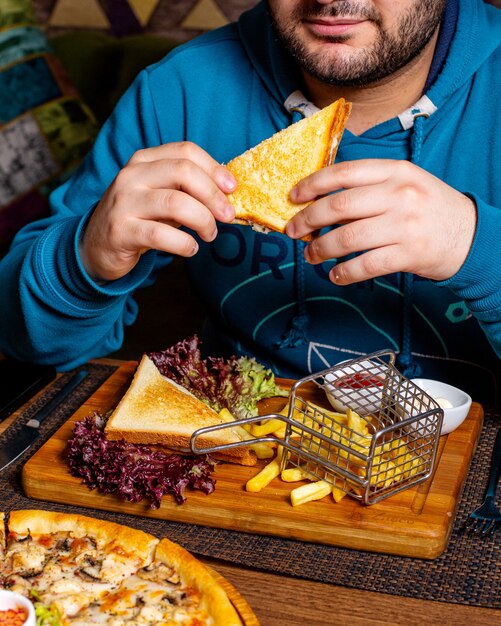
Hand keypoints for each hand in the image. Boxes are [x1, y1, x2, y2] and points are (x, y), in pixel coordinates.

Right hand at [80, 142, 235, 281]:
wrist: (96, 246)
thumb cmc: (140, 219)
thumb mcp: (161, 196)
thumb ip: (188, 190)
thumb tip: (228, 193)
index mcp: (144, 160)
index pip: (186, 151)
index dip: (215, 169)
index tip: (232, 189)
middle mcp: (132, 176)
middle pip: (183, 172)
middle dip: (213, 195)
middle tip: (227, 216)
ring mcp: (124, 202)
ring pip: (175, 203)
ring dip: (203, 220)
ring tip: (210, 234)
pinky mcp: (121, 231)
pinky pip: (161, 235)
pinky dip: (184, 244)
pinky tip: (191, 249)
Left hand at [286, 159, 476, 284]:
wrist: (471, 235)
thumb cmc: (428, 208)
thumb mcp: (404, 185)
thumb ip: (368, 189)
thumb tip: (321, 204)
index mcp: (396, 171)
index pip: (345, 172)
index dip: (313, 184)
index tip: (293, 196)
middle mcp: (400, 195)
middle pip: (340, 206)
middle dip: (308, 219)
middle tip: (293, 231)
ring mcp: (405, 225)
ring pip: (349, 237)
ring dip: (322, 249)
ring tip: (311, 256)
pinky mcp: (409, 254)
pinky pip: (367, 265)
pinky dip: (345, 273)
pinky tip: (336, 275)